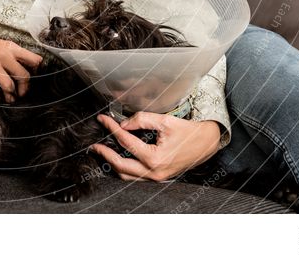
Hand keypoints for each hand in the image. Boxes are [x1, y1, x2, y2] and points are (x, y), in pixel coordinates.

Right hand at [0, 30, 41, 102]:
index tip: (31, 77)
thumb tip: (26, 65)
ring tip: (9, 98)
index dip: (35, 71)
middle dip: (24, 89)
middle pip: (24, 76)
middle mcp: (4, 56)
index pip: (34, 60)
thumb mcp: (1, 44)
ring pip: (9, 85)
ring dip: (10, 96)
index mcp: (11, 48)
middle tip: (21, 93)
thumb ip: (13, 54)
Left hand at [90, 113, 219, 181]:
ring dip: (111, 163)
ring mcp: (155, 178)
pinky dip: (123, 167)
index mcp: (155, 158)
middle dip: (104, 153)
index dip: (112, 128)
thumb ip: (142, 120)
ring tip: (102, 151)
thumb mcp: (165, 120)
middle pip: (119, 165)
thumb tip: (123, 124)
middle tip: (93, 144)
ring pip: (125, 175)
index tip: (102, 120)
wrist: (205, 144)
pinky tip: (117, 157)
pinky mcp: (157, 178)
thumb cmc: (187, 132)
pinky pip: (134, 176)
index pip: (126, 142)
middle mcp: (154, 172)